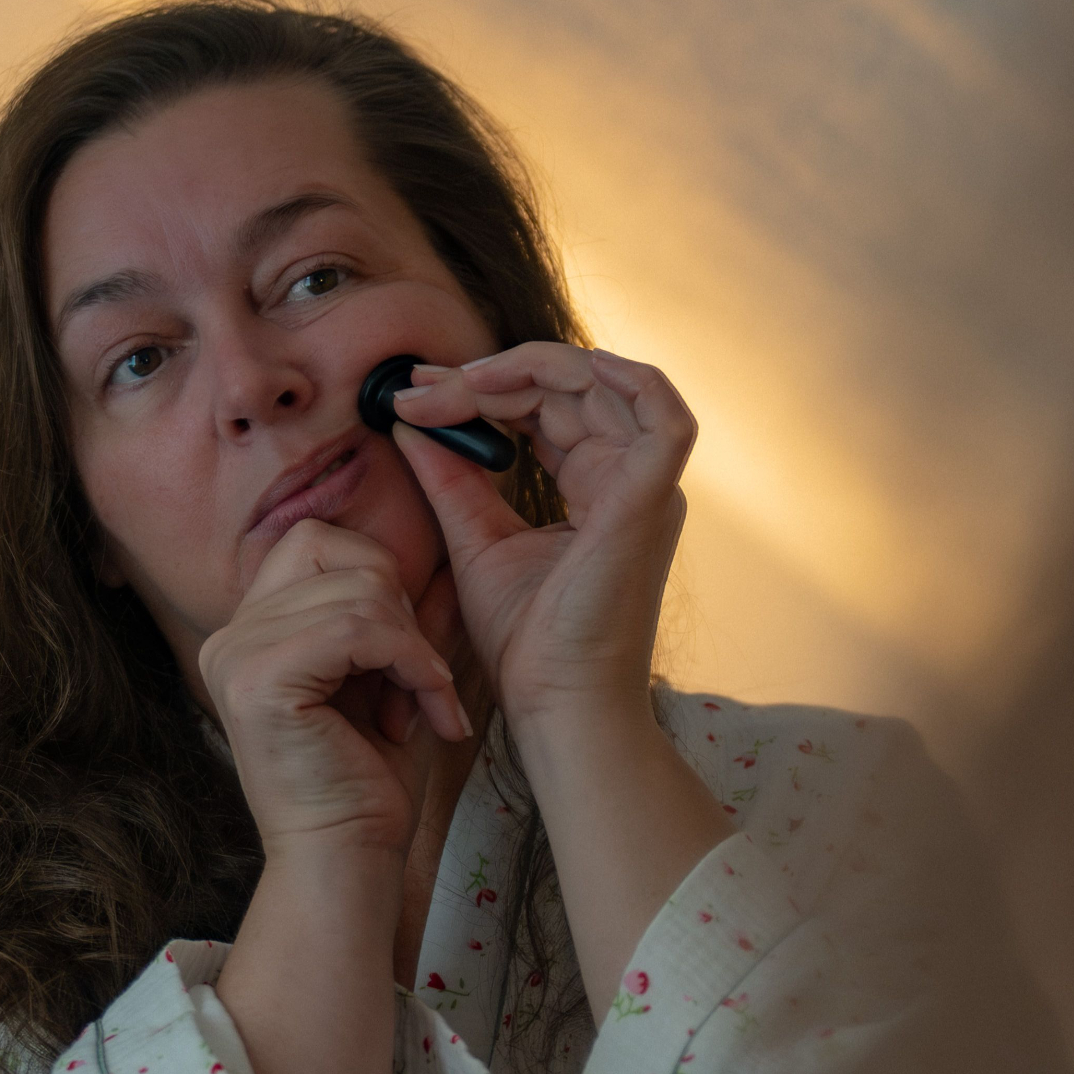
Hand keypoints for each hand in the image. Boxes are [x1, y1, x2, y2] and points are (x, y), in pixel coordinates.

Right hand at [197, 517, 471, 855]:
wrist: (348, 858)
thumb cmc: (370, 780)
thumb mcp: (393, 679)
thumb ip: (406, 618)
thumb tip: (446, 559)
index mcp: (251, 630)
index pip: (315, 542)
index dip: (380, 579)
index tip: (410, 652)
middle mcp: (231, 636)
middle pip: (339, 554)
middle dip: (401, 611)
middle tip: (422, 680)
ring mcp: (237, 655)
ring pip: (360, 592)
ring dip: (415, 648)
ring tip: (425, 705)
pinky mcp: (259, 681)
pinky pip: (358, 628)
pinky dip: (411, 663)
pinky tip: (425, 713)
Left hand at [389, 345, 694, 735]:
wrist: (555, 704)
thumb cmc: (528, 642)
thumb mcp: (475, 538)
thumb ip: (449, 478)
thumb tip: (408, 420)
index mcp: (600, 488)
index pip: (548, 407)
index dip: (484, 389)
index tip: (414, 393)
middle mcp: (631, 479)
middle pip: (572, 387)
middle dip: (491, 376)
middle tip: (420, 388)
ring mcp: (647, 488)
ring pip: (608, 385)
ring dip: (532, 369)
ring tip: (463, 385)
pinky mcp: (649, 501)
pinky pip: (665, 417)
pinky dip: (627, 379)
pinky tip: (555, 370)